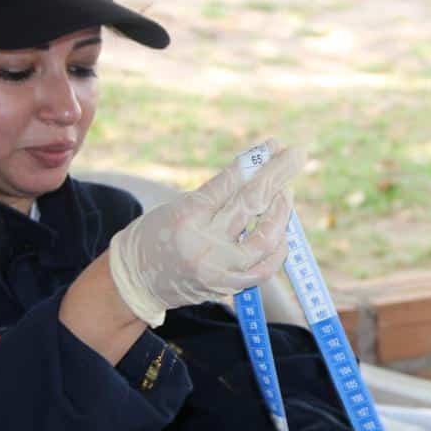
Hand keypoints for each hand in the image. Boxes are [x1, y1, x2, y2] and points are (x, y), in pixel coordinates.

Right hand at [108, 140, 303, 324]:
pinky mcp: (226, 286)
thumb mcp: (176, 207)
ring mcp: (218, 268)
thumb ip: (216, 195)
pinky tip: (283, 232)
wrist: (134, 282)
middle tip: (296, 154)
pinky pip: (264, 269)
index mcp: (186, 217)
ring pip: (264, 237)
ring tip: (286, 193)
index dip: (256, 162)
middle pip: (250, 203)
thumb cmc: (154, 236)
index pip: (230, 183)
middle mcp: (203, 243)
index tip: (273, 145)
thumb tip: (257, 173)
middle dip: (278, 175)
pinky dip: (278, 249)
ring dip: (281, 211)